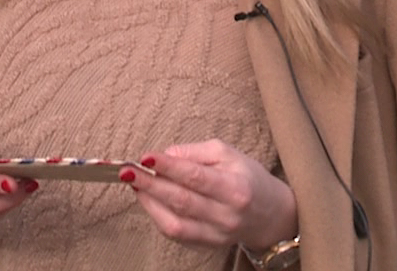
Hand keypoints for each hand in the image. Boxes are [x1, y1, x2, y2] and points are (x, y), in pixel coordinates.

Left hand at [123, 139, 297, 250]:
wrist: (269, 213)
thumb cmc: (245, 176)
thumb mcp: (226, 153)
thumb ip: (194, 152)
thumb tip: (165, 155)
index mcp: (235, 188)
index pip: (197, 177)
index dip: (168, 166)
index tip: (145, 156)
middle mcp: (227, 215)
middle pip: (182, 200)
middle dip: (150, 184)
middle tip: (127, 170)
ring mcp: (216, 234)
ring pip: (175, 222)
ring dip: (149, 201)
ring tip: (134, 183)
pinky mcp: (206, 245)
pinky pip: (175, 234)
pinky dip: (156, 215)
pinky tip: (148, 199)